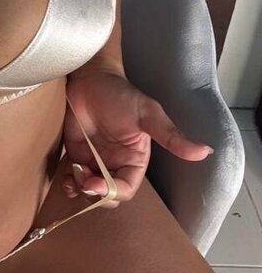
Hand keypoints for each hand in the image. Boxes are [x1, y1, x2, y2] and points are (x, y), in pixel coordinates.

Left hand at [62, 68, 214, 206]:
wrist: (89, 77)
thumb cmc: (121, 94)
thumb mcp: (148, 114)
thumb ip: (171, 136)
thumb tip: (206, 151)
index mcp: (134, 159)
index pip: (126, 188)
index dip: (113, 192)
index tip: (97, 184)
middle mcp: (115, 164)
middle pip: (106, 195)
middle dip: (95, 193)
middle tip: (83, 178)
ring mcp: (94, 161)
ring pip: (88, 190)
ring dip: (79, 189)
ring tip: (73, 173)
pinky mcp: (76, 155)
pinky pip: (72, 179)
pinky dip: (68, 183)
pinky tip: (65, 177)